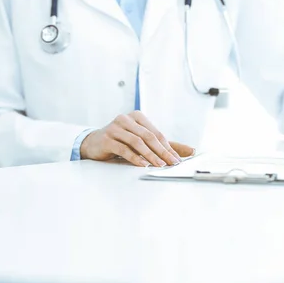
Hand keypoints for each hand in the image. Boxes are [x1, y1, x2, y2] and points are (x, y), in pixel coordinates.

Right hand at [80, 111, 194, 166]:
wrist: (93, 143)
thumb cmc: (120, 141)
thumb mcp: (142, 141)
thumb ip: (165, 145)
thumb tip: (190, 151)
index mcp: (137, 117)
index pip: (156, 133)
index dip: (168, 147)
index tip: (178, 159)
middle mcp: (126, 119)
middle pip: (148, 136)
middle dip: (162, 151)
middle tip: (172, 163)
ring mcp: (115, 127)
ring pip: (137, 141)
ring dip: (150, 155)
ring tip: (160, 165)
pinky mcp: (106, 138)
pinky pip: (123, 148)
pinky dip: (134, 157)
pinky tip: (142, 164)